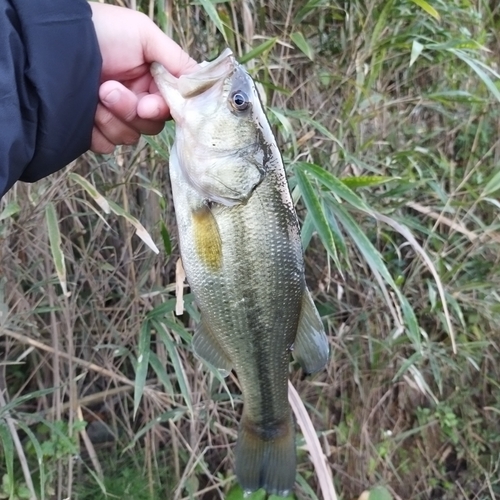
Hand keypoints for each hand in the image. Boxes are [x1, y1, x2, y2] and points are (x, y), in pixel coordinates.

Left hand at [89, 2, 196, 153]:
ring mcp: (115, 117)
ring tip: (95, 94)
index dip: (161, 111)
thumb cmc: (101, 32)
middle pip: (151, 126)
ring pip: (130, 138)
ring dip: (112, 118)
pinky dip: (97, 132)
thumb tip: (200, 85)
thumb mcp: (145, 35)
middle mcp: (136, 100)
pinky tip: (87, 112)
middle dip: (130, 111)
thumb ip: (178, 61)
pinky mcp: (94, 131)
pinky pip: (107, 146)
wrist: (55, 43)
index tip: (148, 105)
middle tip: (109, 90)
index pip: (170, 109)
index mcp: (151, 82)